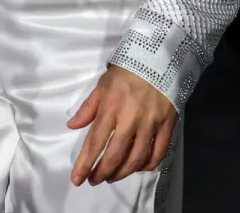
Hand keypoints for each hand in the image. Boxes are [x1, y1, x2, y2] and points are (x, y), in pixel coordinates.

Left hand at [67, 65, 175, 186]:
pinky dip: (147, 165)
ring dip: (122, 173)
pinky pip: (158, 153)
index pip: (95, 142)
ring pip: (136, 159)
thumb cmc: (126, 72)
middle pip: (115, 155)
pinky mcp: (167, 125)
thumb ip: (88, 108)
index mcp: (111, 108)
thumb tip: (72, 126)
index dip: (85, 164)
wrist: (159, 58)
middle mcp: (131, 119)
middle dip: (102, 173)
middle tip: (95, 180)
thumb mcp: (102, 85)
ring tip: (112, 177)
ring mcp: (151, 124)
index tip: (77, 179)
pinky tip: (138, 167)